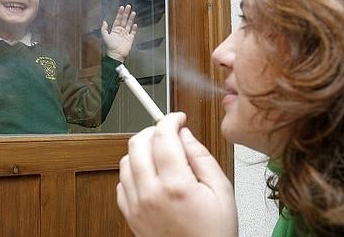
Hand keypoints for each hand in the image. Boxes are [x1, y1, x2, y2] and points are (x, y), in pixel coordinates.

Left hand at [102, 5, 137, 61]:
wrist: (116, 54)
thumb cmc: (110, 46)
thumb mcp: (105, 37)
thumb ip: (104, 29)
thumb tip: (104, 21)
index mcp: (115, 29)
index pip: (118, 19)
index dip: (120, 13)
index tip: (122, 7)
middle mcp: (120, 31)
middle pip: (124, 20)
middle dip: (126, 13)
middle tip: (128, 6)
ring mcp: (126, 34)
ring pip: (129, 24)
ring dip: (131, 18)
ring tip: (133, 12)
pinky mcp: (130, 39)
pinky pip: (133, 32)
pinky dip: (134, 28)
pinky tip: (135, 24)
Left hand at [117, 112, 237, 236]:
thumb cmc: (214, 233)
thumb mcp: (222, 190)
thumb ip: (201, 157)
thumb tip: (185, 134)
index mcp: (176, 185)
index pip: (163, 136)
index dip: (170, 119)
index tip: (177, 118)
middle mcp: (150, 194)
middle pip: (138, 143)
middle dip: (153, 131)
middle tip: (169, 134)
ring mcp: (136, 205)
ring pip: (126, 160)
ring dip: (142, 151)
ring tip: (161, 156)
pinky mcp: (129, 215)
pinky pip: (121, 182)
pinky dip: (133, 172)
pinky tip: (151, 176)